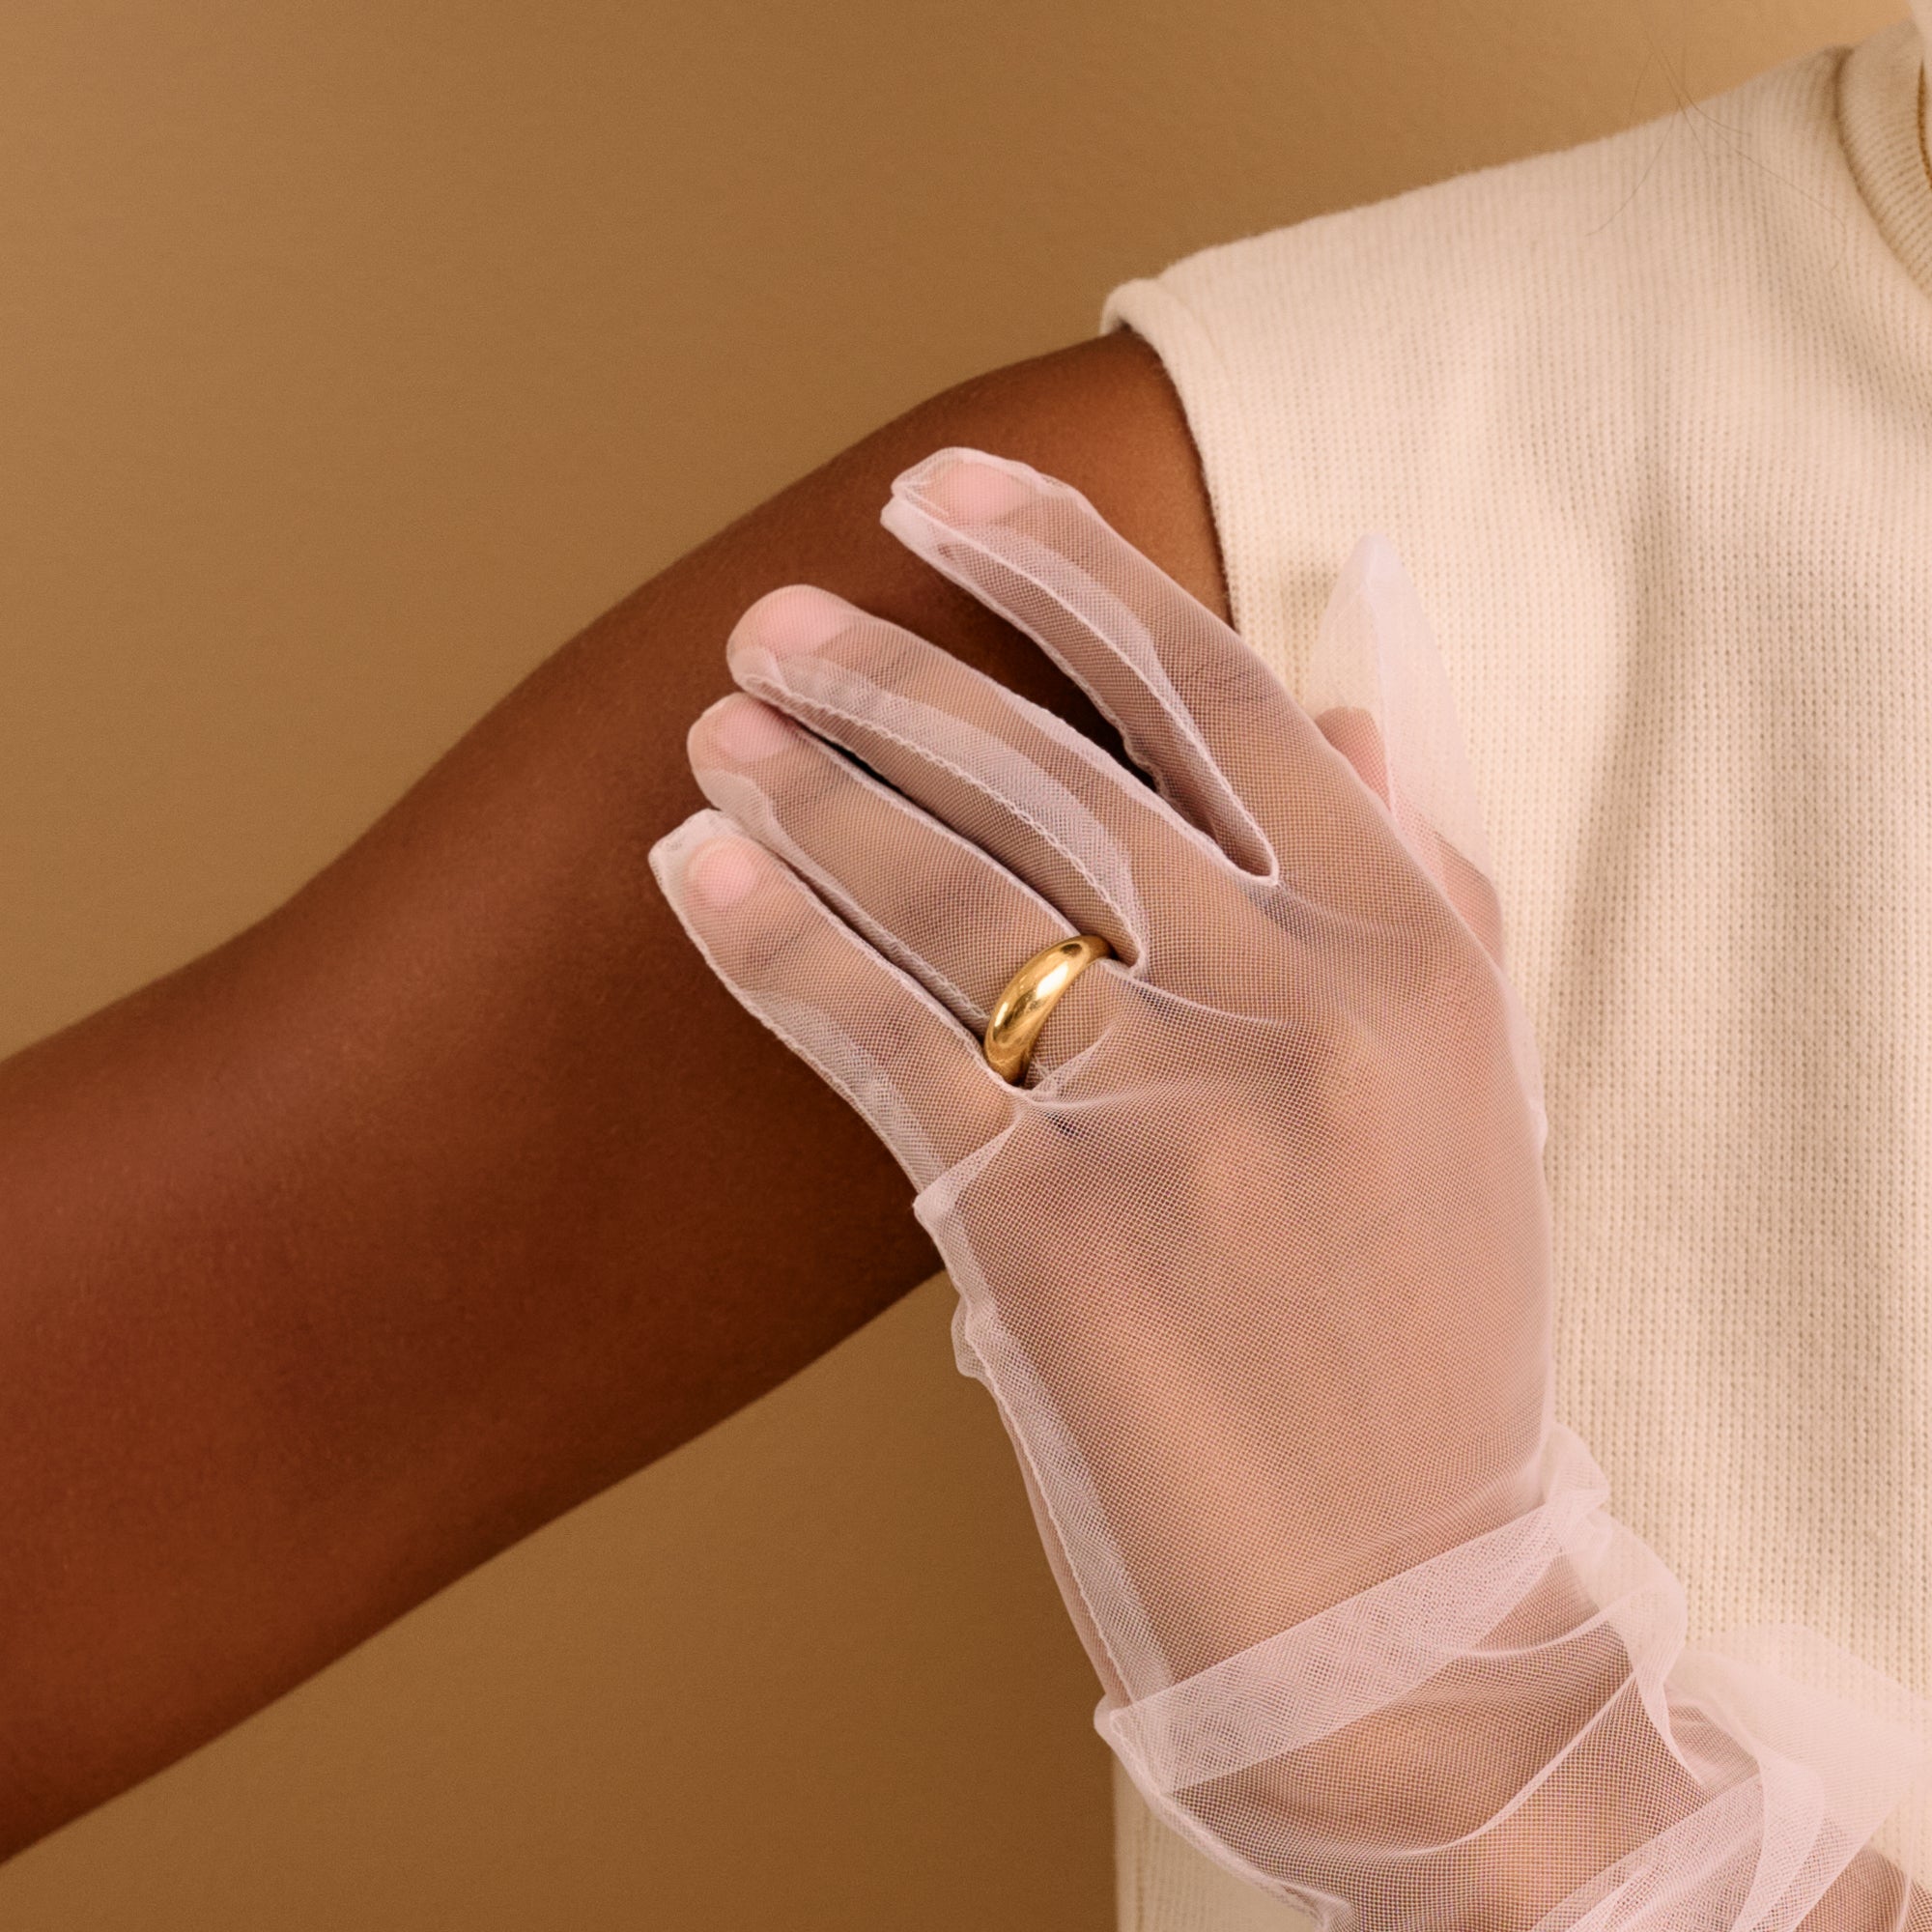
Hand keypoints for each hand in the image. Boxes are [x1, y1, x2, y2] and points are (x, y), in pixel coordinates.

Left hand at [652, 449, 1931, 1930]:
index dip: (1065, 571)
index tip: (944, 497)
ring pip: (952, 890)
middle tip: (772, 624)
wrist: (1401, 1620)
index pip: (1218, 697)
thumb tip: (1349, 707)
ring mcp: (1173, 1115)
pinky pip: (881, 1041)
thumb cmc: (1427, 1347)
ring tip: (717, 728)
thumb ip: (1424, 884)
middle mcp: (1297, 1002)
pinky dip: (773, 943)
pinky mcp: (1049, 1235)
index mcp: (1412, 947)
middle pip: (1052, 774)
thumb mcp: (1471, 1094)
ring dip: (810, 789)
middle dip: (890, 675)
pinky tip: (692, 870)